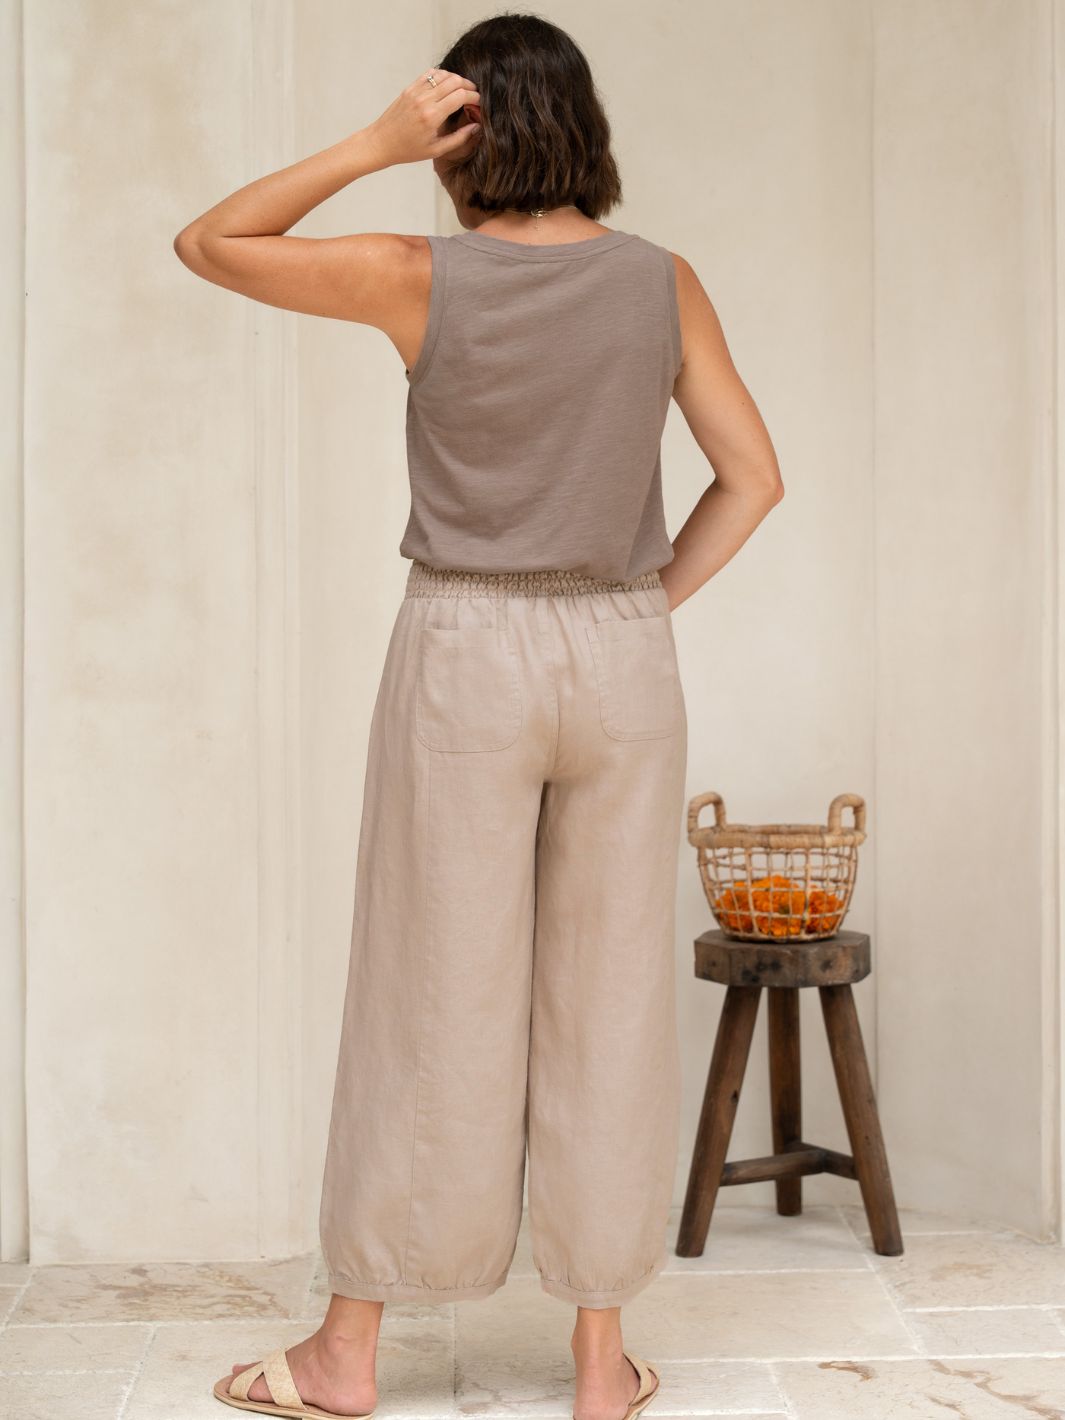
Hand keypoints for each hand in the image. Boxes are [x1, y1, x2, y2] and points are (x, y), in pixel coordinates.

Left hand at [365, 67, 480, 167]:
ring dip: (456, 79)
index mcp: (432, 117)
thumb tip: (477, 127)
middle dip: (469, 86)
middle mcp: (424, 100)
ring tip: (462, 90)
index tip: (479, 104)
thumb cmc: (408, 150)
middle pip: (455, 81)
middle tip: (474, 95)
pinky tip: (447, 85)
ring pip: (443, 74)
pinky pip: (430, 74)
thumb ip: (459, 138)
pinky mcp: (409, 88)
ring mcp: (416, 92)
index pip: (461, 96)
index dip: (475, 97)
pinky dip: (442, 76)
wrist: (381, 142)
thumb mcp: (436, 150)